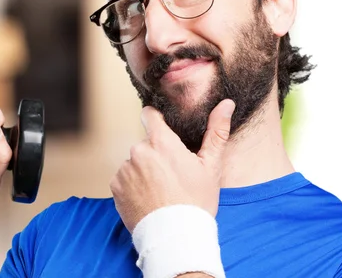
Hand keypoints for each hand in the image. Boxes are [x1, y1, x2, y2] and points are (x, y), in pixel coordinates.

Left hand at [110, 99, 234, 231]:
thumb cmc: (196, 202)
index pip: (149, 115)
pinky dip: (133, 186)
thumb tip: (226, 104)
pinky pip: (123, 179)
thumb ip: (217, 132)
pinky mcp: (115, 186)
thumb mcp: (211, 166)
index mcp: (161, 141)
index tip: (162, 128)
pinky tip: (148, 198)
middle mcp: (139, 151)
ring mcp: (125, 169)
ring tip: (160, 191)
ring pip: (134, 162)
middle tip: (170, 175)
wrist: (176, 237)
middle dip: (155, 154)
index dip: (155, 119)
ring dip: (143, 171)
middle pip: (145, 144)